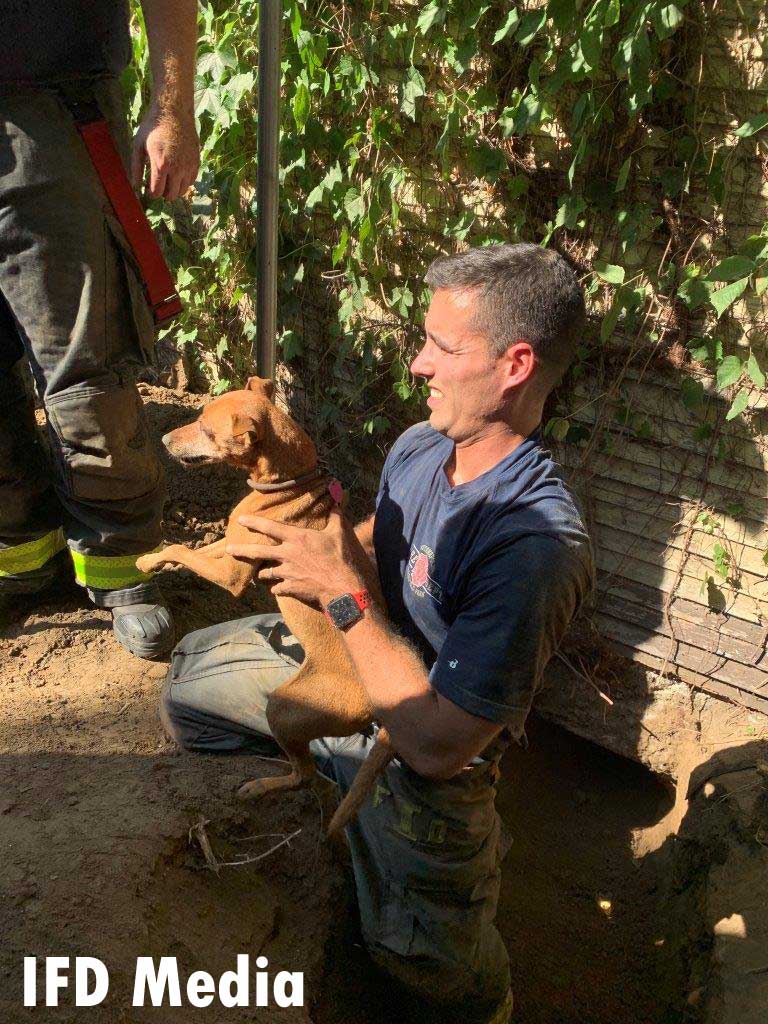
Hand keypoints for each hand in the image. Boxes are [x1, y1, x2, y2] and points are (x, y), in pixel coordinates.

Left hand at [131, 104, 199, 199]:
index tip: (148, 188)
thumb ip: (136, 168)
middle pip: (171, 195)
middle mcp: (177, 168)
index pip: (156, 192)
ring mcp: (189, 166)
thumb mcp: (138, 145)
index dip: (151, 193)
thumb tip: (136, 186)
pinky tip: (176, 173)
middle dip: (162, 193)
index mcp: (161, 165)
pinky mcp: (196, 162)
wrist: (174, 111)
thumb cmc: (153, 127)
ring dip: (174, 189)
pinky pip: (191, 181)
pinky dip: (183, 181)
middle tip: (158, 185)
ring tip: (167, 180)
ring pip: (183, 191)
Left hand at [226, 509, 366, 607]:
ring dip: (262, 573)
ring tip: (258, 574)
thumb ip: (335, 515)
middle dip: (241, 550)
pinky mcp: (292, 588)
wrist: (343, 586)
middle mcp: (288, 555)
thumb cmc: (342, 558)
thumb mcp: (340, 532)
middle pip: (258, 552)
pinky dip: (276, 589)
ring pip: (266, 573)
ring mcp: (288, 573)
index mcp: (297, 538)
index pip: (270, 527)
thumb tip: (337, 499)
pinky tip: (276, 589)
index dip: (254, 522)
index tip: (240, 520)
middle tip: (228, 550)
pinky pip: (278, 589)